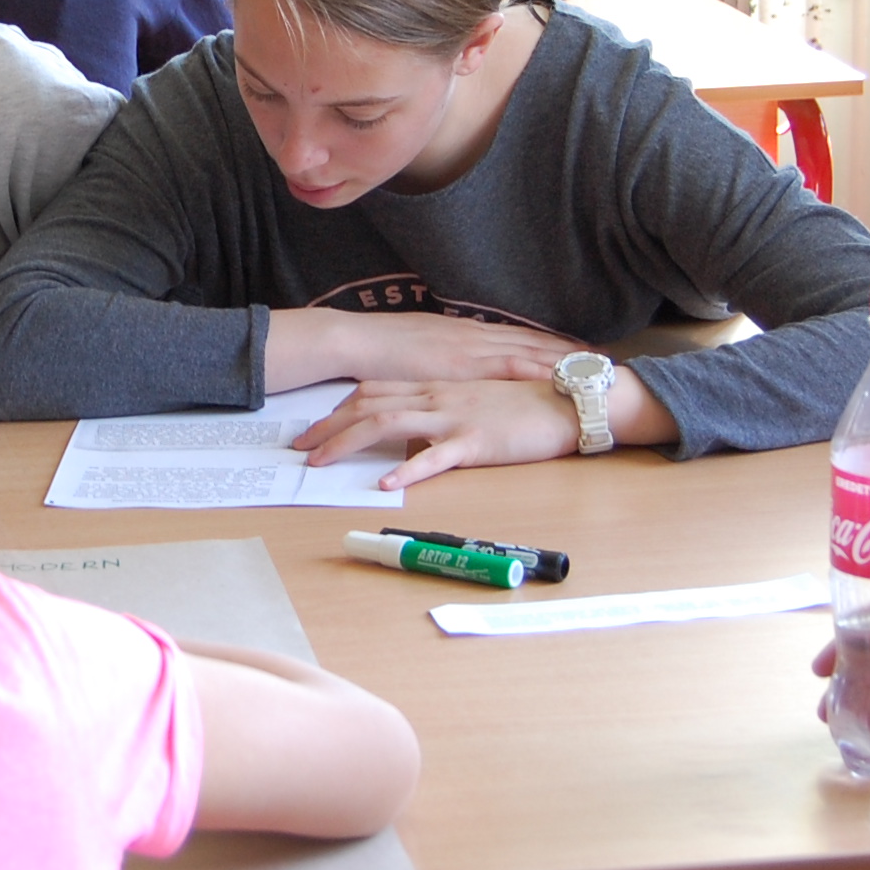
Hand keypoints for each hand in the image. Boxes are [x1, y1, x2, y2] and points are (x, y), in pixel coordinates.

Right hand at [268, 306, 579, 390]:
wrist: (357, 341)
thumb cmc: (379, 349)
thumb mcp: (419, 353)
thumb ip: (442, 359)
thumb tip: (457, 368)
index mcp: (465, 332)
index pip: (517, 336)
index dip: (549, 342)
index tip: (577, 347)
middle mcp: (475, 335)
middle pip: (532, 340)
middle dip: (568, 350)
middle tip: (602, 355)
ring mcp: (472, 347)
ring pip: (530, 350)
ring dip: (564, 358)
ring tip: (594, 366)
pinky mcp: (464, 364)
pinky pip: (510, 366)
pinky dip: (539, 369)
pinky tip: (561, 375)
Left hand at [294, 379, 581, 486]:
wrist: (569, 401)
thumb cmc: (525, 403)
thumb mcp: (474, 401)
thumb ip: (443, 410)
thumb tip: (415, 429)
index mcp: (436, 387)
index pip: (374, 392)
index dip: (339, 409)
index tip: (315, 428)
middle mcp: (437, 397)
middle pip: (369, 406)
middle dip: (329, 427)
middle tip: (300, 449)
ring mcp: (455, 417)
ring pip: (389, 425)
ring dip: (349, 443)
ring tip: (320, 464)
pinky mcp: (477, 441)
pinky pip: (435, 456)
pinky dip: (407, 468)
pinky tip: (384, 482)